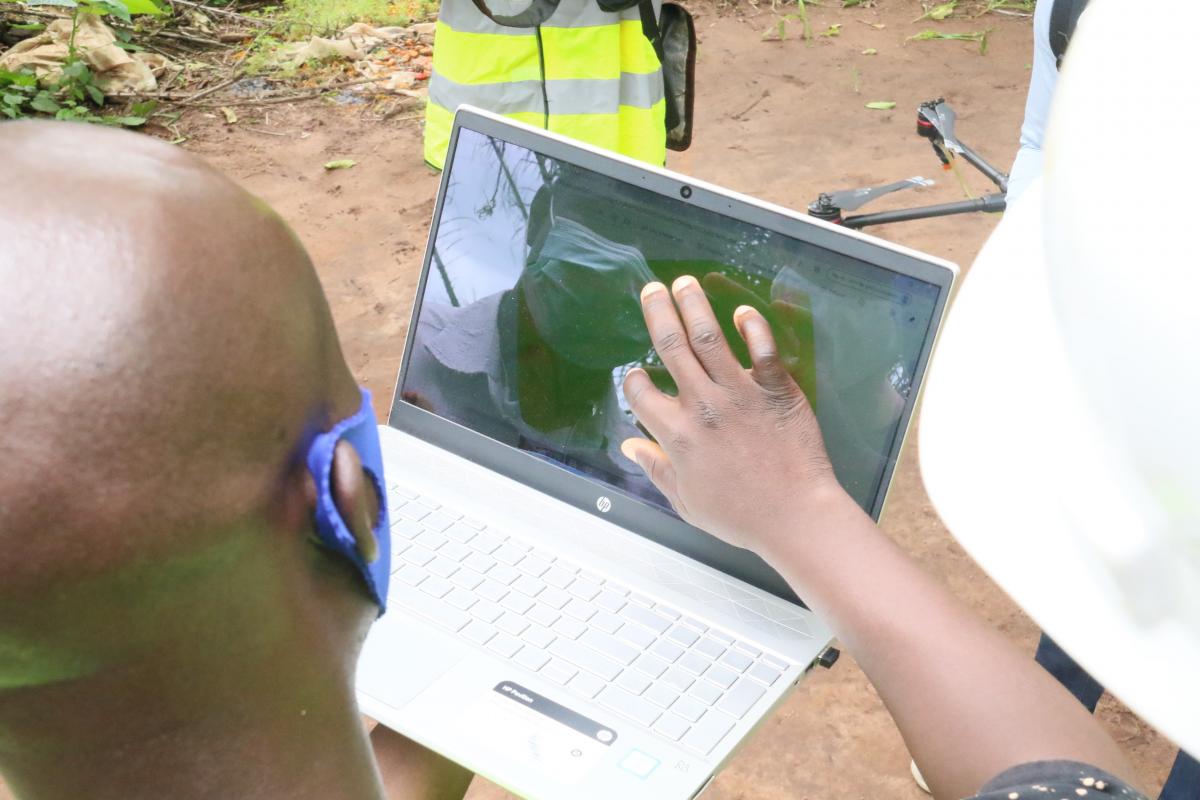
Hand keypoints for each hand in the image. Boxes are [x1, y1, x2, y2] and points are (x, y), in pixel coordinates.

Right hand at [620, 276, 846, 556]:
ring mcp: (741, 394)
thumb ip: (656, 468)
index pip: (640, 392)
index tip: (636, 374)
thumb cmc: (741, 515)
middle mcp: (703, 406)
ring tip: (684, 284)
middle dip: (658, 313)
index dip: (633, 380)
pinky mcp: (776, 390)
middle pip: (671, 347)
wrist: (795, 516)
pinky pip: (762, 349)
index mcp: (676, 435)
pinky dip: (751, 327)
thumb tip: (631, 447)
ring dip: (694, 306)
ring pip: (710, 338)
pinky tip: (741, 312)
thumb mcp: (686, 500)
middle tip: (652, 289)